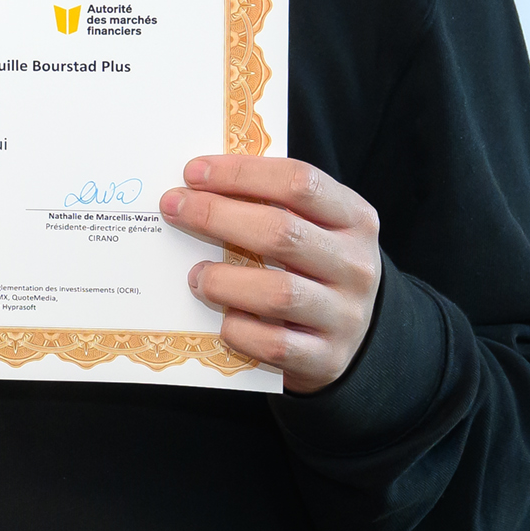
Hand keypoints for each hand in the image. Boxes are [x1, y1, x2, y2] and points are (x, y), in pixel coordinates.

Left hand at [163, 155, 381, 392]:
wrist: (356, 336)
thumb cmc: (317, 269)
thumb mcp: (315, 229)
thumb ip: (273, 206)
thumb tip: (197, 185)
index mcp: (355, 220)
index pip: (299, 183)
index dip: (241, 174)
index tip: (192, 172)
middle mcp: (355, 265)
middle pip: (281, 232)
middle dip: (216, 216)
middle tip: (172, 208)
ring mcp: (344, 314)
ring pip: (277, 293)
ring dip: (223, 281)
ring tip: (195, 275)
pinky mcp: (325, 358)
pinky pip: (272, 344)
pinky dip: (237, 330)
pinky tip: (221, 318)